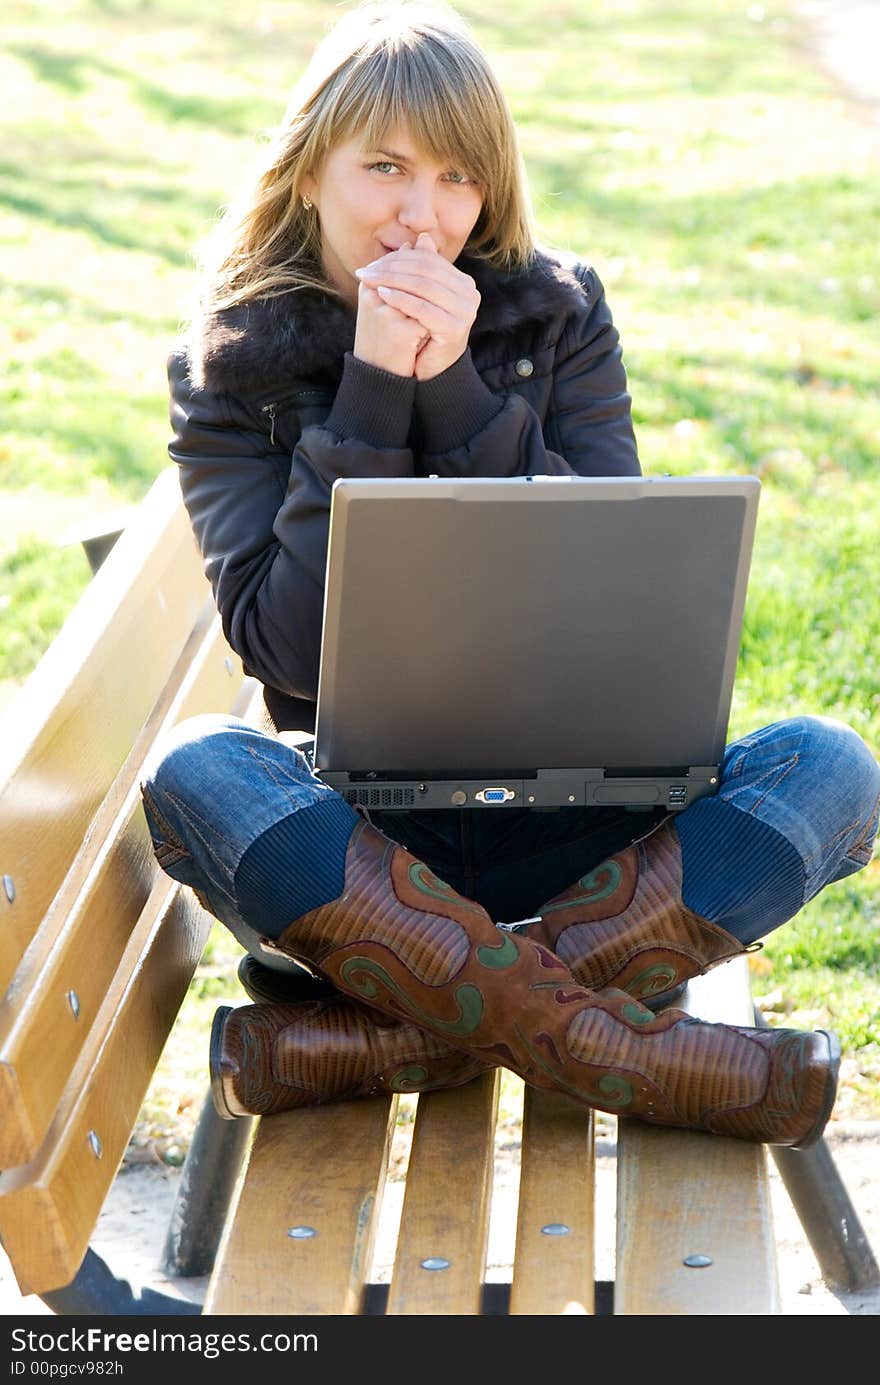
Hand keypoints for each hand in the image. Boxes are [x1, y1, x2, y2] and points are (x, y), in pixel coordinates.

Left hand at [355, 232, 480, 380]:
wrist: (434, 371)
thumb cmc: (425, 333)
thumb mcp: (422, 298)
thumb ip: (422, 270)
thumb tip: (421, 237)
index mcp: (464, 284)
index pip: (428, 261)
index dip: (398, 259)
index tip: (371, 264)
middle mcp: (470, 295)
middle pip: (425, 271)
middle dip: (391, 269)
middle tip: (365, 271)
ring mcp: (465, 311)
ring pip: (423, 287)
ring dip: (391, 280)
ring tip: (369, 281)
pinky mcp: (455, 328)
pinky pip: (421, 308)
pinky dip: (400, 298)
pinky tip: (382, 295)